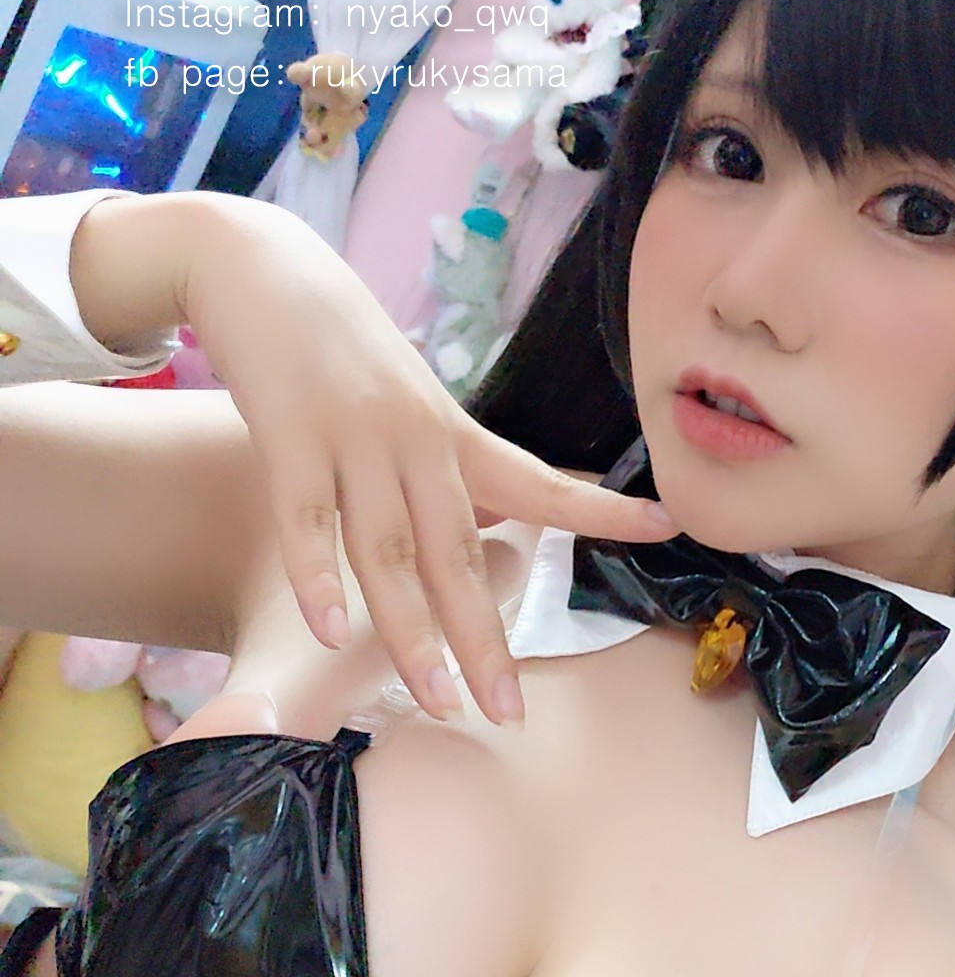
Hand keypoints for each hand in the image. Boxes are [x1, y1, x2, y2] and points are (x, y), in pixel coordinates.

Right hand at [176, 195, 674, 725]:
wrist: (263, 266)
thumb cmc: (343, 347)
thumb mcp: (414, 402)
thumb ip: (449, 467)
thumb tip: (497, 518)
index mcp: (455, 434)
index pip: (541, 481)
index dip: (602, 510)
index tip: (668, 527)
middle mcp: (416, 440)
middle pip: (457, 553)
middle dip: (484, 638)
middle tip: (509, 710)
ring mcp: (353, 438)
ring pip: (388, 551)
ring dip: (411, 633)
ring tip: (436, 700)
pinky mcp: (288, 435)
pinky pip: (306, 519)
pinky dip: (317, 575)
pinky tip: (331, 627)